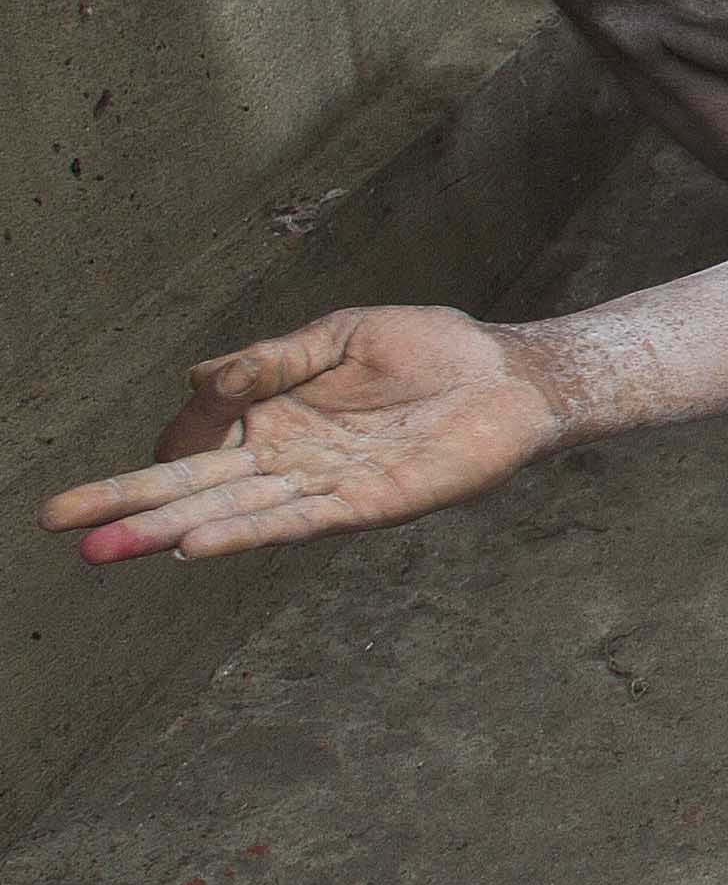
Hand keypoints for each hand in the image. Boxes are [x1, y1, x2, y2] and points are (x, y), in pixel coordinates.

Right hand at [46, 307, 564, 564]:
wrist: (511, 373)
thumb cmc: (432, 350)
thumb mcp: (340, 336)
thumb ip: (271, 360)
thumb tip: (197, 380)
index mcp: (277, 415)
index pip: (199, 438)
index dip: (169, 441)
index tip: (156, 441)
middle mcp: (291, 458)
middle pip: (196, 484)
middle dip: (127, 504)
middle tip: (59, 523)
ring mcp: (324, 484)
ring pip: (232, 510)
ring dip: (169, 528)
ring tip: (105, 548)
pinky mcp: (366, 503)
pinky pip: (293, 523)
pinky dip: (243, 532)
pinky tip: (194, 543)